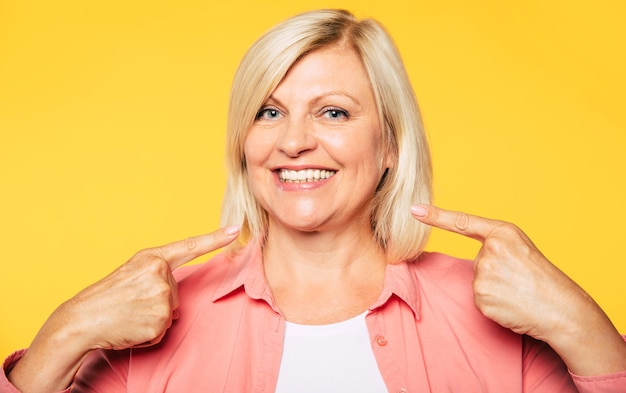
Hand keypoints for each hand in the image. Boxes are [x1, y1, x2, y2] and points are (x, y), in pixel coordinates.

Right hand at [9, 225, 239, 391]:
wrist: (82, 320)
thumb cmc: (106, 297)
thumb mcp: (131, 273)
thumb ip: (157, 273)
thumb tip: (174, 292)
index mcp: (152, 258)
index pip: (190, 246)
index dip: (216, 238)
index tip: (236, 229)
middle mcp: (160, 274)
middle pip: (176, 294)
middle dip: (158, 303)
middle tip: (131, 304)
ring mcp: (161, 298)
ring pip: (171, 313)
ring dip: (153, 319)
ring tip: (130, 315)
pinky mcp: (159, 321)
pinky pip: (163, 331)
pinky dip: (148, 334)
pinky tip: (132, 327)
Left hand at [411, 205, 625, 374]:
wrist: (562, 310)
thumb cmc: (543, 279)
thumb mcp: (522, 249)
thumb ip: (496, 246)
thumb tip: (478, 261)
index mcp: (502, 233)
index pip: (463, 222)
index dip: (436, 216)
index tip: (414, 209)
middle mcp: (491, 250)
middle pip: (477, 262)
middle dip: (494, 274)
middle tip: (519, 281)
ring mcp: (485, 273)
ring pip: (477, 282)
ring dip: (494, 290)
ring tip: (518, 293)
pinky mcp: (481, 296)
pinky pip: (479, 300)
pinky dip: (493, 305)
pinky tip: (511, 304)